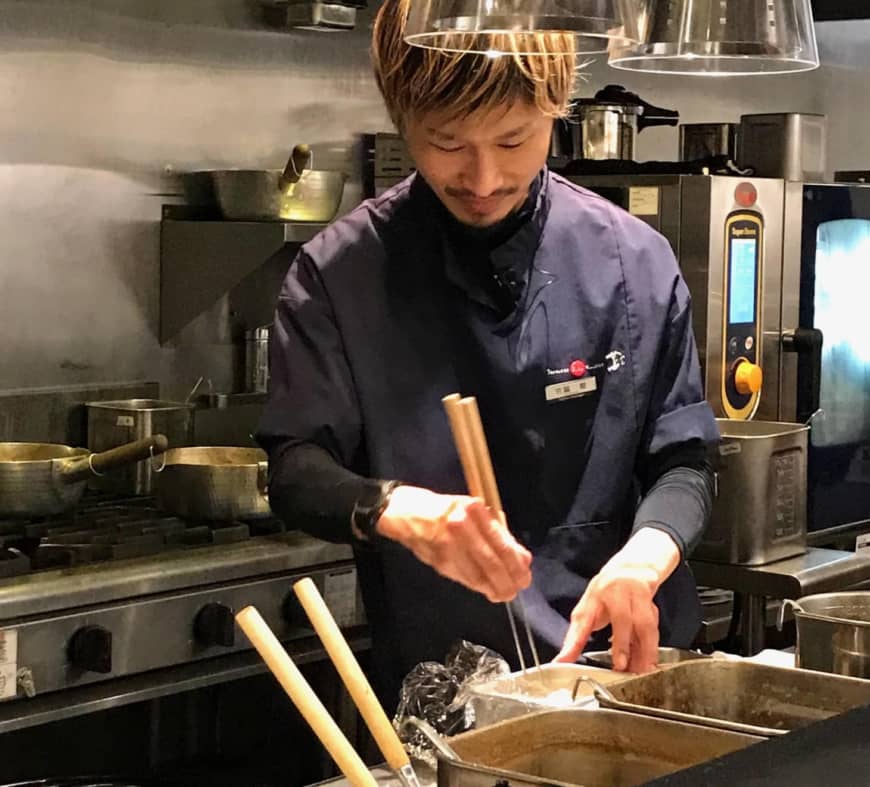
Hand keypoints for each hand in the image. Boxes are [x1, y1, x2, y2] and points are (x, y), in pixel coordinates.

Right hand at [376, 485, 531, 602]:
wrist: (407, 513)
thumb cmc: (446, 511)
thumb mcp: (474, 513)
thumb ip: (498, 534)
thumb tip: (523, 559)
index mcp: (475, 510)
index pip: (502, 544)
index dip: (516, 566)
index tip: (524, 578)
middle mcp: (461, 525)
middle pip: (491, 562)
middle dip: (507, 582)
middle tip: (515, 591)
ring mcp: (448, 544)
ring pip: (477, 575)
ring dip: (493, 588)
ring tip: (503, 593)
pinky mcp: (438, 560)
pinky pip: (463, 577)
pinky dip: (477, 586)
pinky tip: (485, 589)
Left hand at [553, 528, 680, 672]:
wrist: (633, 570)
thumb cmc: (607, 592)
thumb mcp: (588, 607)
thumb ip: (577, 635)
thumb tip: (563, 659)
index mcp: (596, 594)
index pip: (583, 617)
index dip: (575, 639)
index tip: (565, 659)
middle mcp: (619, 592)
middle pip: (622, 618)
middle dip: (622, 644)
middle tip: (620, 666)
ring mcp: (638, 597)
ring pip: (644, 625)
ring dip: (643, 650)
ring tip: (640, 670)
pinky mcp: (653, 606)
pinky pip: (653, 630)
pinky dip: (651, 648)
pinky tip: (648, 662)